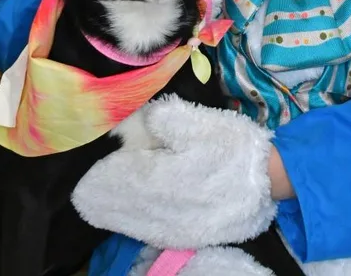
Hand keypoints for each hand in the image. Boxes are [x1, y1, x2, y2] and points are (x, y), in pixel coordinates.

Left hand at [71, 96, 276, 248]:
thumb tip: (146, 116)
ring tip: (98, 209)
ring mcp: (178, 226)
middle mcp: (165, 209)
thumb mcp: (202, 124)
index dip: (104, 178)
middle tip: (83, 198)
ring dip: (117, 215)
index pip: (124, 179)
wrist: (267, 181)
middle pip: (126, 206)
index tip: (84, 179)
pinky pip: (155, 231)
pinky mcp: (192, 233)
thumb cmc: (234, 147)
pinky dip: (137, 225)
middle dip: (104, 200)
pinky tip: (133, 220)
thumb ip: (169, 120)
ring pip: (138, 223)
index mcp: (164, 179)